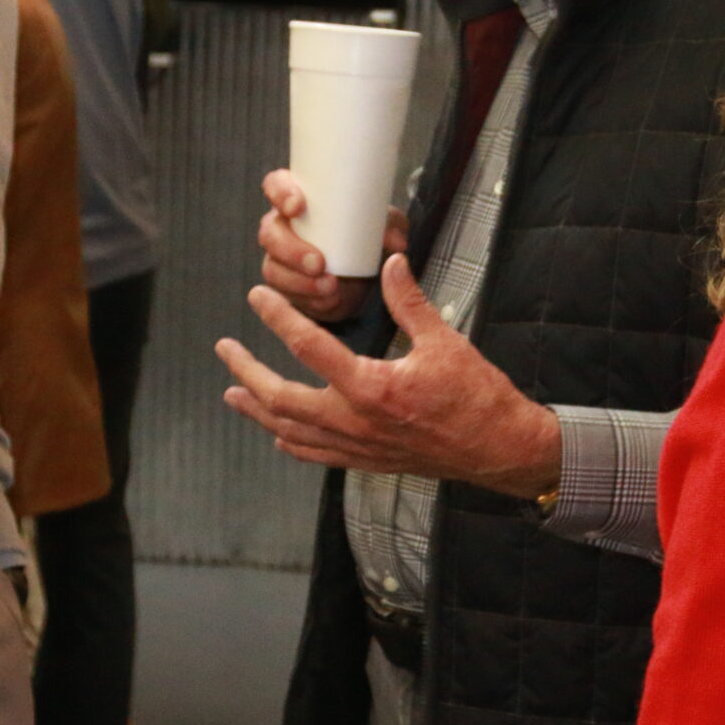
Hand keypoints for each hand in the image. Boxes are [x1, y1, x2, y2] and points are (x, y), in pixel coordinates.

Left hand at [217, 255, 561, 497]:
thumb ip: (410, 301)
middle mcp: (356, 422)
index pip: (309, 346)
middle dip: (247, 372)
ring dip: (257, 411)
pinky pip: (316, 454)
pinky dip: (290, 441)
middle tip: (224, 349)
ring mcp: (358, 447)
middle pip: (281, 398)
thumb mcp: (445, 341)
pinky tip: (278, 434)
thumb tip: (390, 263)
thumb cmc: (476, 396)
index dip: (278, 317)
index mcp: (371, 387)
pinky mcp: (367, 461)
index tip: (257, 297)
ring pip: (290, 432)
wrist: (499, 449)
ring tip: (232, 393)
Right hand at [257, 168, 407, 324]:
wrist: (366, 275)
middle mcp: (283, 227)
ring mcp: (280, 259)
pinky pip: (285, 296)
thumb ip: (391, 226)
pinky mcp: (285, 288)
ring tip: (330, 287)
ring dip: (299, 281)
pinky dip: (308, 300)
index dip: (280, 192)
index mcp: (301, 200)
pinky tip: (329, 301)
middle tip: (319, 262)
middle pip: (270, 233)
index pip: (276, 185)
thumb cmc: (367, 236)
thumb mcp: (385, 225)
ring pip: (274, 268)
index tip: (298, 206)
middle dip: (291, 249)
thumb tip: (395, 241)